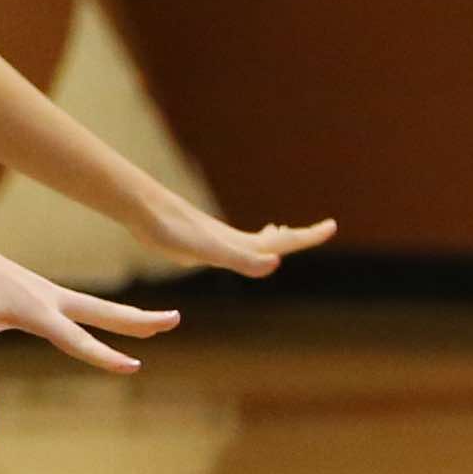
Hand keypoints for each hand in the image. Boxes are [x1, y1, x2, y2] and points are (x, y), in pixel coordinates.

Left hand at [0, 241, 172, 395]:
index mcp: (34, 309)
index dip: (103, 355)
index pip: (75, 339)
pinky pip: (82, 304)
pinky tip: (114, 319)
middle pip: (104, 312)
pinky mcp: (41, 289)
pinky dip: (106, 311)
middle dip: (140, 320)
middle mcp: (48, 297)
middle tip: (176, 320)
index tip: (134, 367)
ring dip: (130, 315)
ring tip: (161, 322)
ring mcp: (47, 291)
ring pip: (98, 306)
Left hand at [144, 197, 337, 283]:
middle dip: (295, 238)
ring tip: (277, 232)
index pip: (282, 242)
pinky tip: (223, 245)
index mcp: (239, 244)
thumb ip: (241, 258)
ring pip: (248, 239)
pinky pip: (224, 242)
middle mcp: (229, 239)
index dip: (308, 236)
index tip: (332, 225)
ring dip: (268, 238)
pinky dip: (236, 242)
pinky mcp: (193, 239)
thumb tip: (275, 264)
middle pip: (271, 240)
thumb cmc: (172, 230)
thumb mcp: (209, 250)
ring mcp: (212, 238)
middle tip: (318, 231)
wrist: (140, 209)